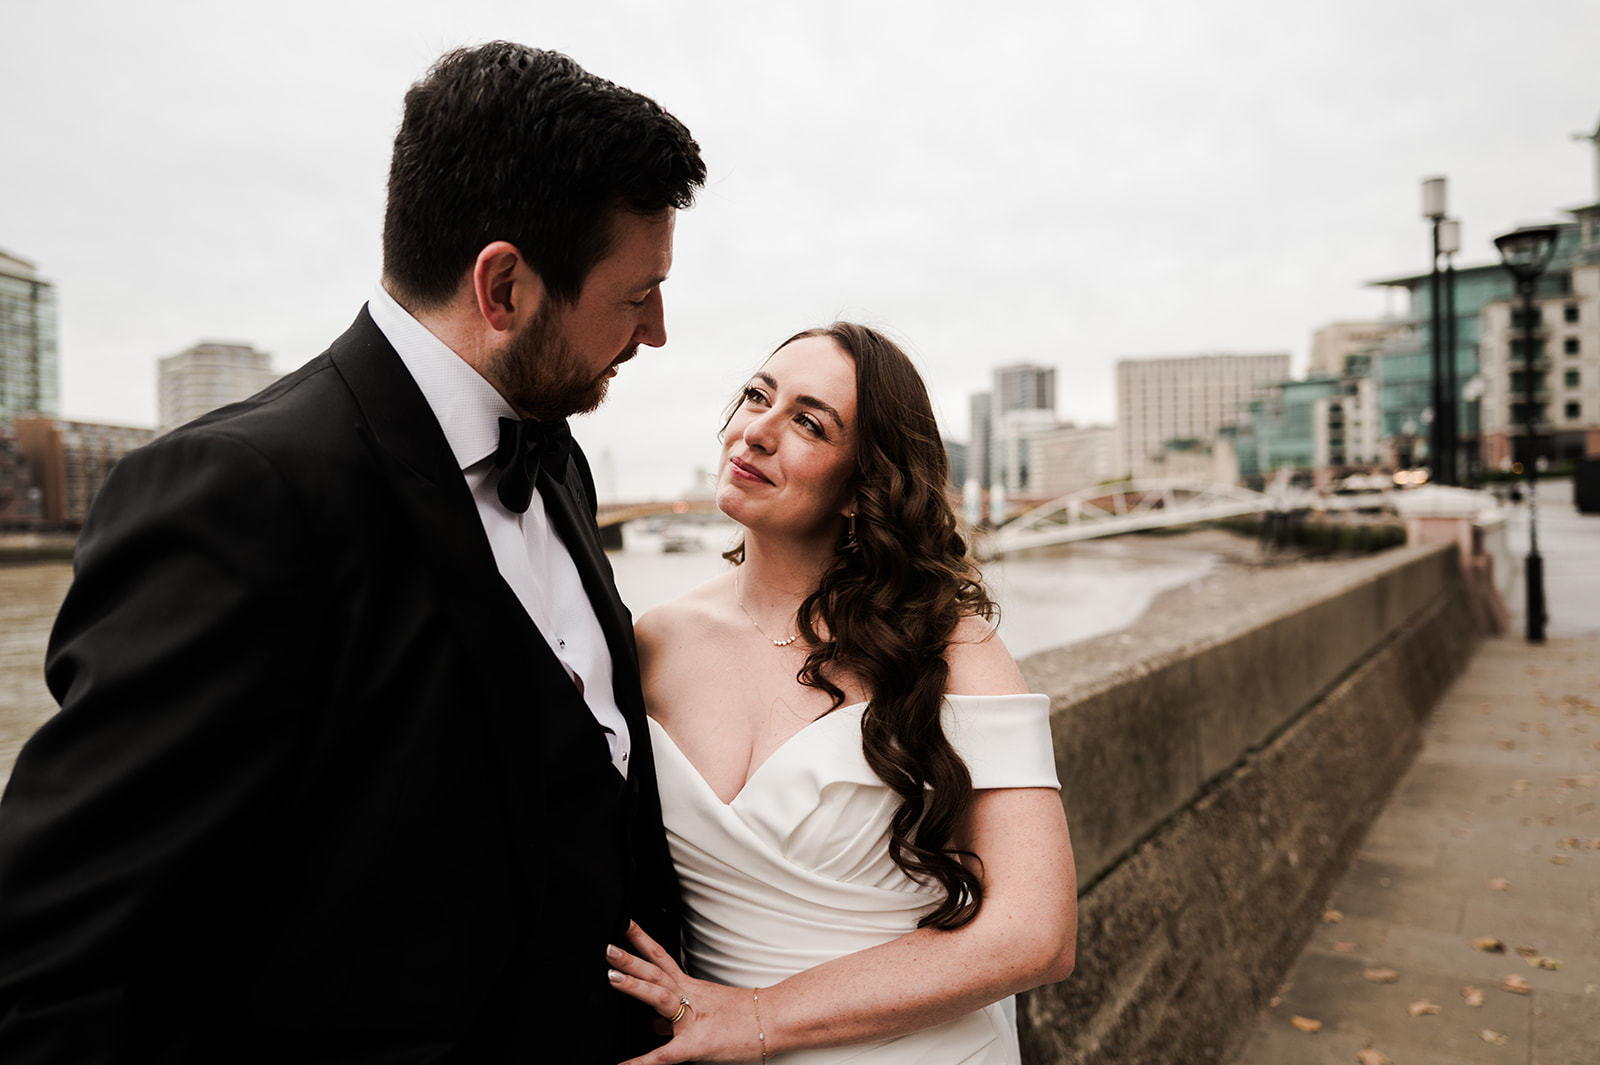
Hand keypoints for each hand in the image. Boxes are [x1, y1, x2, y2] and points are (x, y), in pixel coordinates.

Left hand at [608, 921, 766, 1064]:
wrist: (774, 1021)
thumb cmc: (742, 1016)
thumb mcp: (706, 1010)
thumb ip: (673, 1019)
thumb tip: (652, 1026)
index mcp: (690, 987)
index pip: (661, 958)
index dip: (641, 941)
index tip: (623, 925)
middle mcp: (688, 997)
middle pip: (656, 972)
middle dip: (630, 959)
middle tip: (607, 947)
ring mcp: (691, 1020)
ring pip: (660, 997)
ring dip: (636, 986)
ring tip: (611, 977)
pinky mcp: (695, 1046)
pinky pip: (665, 1055)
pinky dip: (643, 1062)